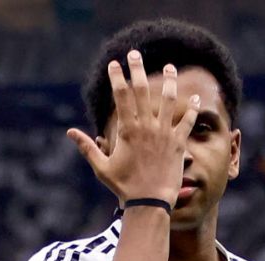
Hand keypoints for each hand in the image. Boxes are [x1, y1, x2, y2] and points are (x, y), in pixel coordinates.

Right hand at [67, 50, 200, 206]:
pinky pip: (187, 122)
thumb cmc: (124, 187)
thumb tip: (70, 132)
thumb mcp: (102, 167)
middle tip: (135, 54)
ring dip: (168, 81)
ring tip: (169, 66)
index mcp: (127, 130)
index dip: (117, 78)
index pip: (121, 96)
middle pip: (142, 91)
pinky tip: (195, 97)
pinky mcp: (178, 144)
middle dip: (137, 69)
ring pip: (168, 100)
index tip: (115, 64)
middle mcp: (146, 127)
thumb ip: (87, 147)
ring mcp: (164, 134)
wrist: (150, 202)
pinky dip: (192, 109)